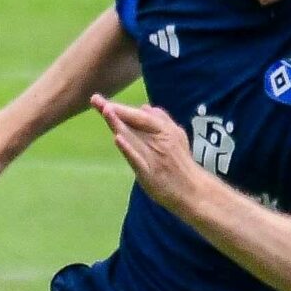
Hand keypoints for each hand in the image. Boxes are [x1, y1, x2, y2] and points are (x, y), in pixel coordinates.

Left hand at [90, 93, 203, 214]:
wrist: (194, 190)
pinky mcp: (150, 173)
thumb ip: (162, 121)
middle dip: (116, 110)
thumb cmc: (181, 164)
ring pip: (134, 137)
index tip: (102, 100)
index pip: (141, 115)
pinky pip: (138, 159)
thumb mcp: (176, 137)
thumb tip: (145, 107)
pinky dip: (128, 149)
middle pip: (135, 122)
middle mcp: (160, 139)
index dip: (122, 108)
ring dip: (119, 124)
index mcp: (165, 130)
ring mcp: (154, 156)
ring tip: (106, 111)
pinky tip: (118, 139)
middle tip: (96, 100)